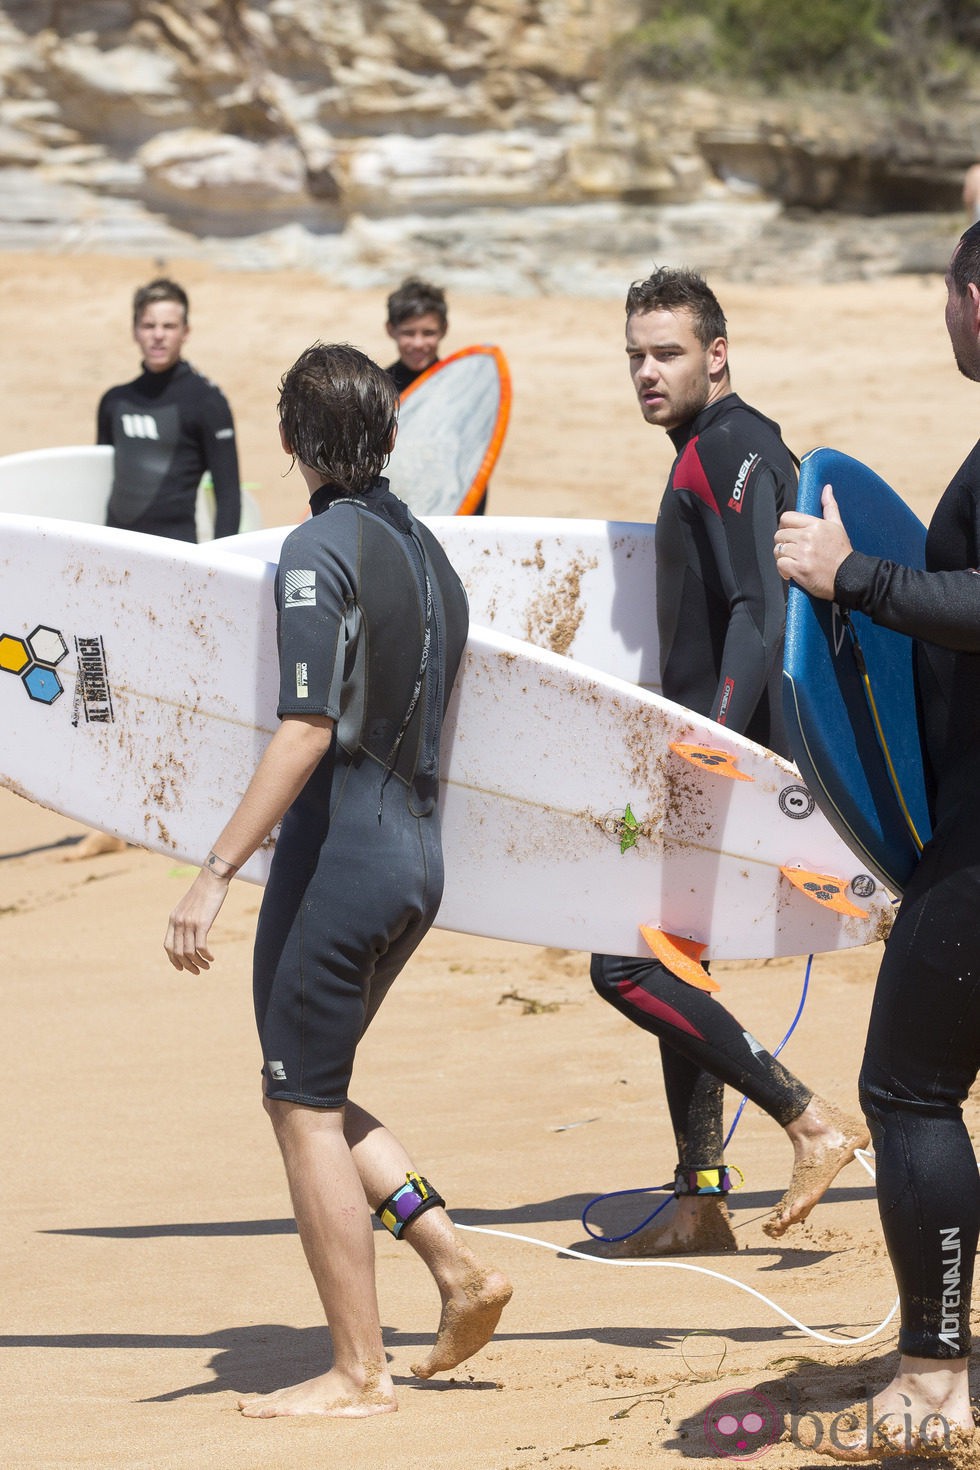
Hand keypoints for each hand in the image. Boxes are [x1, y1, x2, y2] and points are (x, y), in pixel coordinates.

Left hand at [165, 867, 229, 973]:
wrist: (212, 878)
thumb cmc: (204, 891)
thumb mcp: (190, 906)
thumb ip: (186, 918)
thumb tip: (189, 931)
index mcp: (173, 919)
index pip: (168, 946)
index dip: (173, 960)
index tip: (182, 968)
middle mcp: (178, 922)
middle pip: (178, 952)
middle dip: (187, 966)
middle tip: (197, 971)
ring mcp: (189, 923)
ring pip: (189, 952)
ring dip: (198, 963)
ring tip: (207, 966)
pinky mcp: (202, 923)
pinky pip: (201, 946)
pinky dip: (206, 956)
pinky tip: (212, 958)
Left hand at [774, 483, 852, 599]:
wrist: (850, 577)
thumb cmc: (842, 553)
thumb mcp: (838, 526)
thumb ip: (830, 507)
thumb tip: (827, 489)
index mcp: (816, 525)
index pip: (787, 518)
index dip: (785, 527)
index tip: (790, 535)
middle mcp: (808, 537)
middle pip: (779, 534)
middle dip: (784, 543)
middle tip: (793, 551)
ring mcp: (803, 553)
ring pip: (778, 550)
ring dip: (783, 557)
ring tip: (794, 561)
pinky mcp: (799, 569)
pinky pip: (780, 564)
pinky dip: (784, 571)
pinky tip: (793, 573)